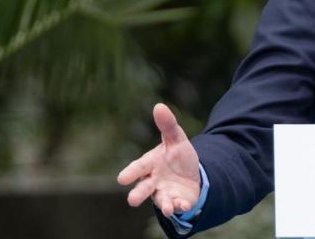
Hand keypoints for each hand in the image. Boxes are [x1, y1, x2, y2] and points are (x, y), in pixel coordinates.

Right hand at [117, 103, 200, 217]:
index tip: (122, 179)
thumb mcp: (176, 139)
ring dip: (164, 204)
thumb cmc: (177, 156)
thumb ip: (168, 125)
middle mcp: (153, 181)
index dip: (131, 172)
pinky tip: (184, 205)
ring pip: (161, 200)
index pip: (139, 167)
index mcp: (150, 164)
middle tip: (132, 200)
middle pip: (144, 188)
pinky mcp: (177, 202)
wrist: (193, 175)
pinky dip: (180, 206)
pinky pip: (178, 205)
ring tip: (167, 208)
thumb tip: (159, 106)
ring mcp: (164, 193)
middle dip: (138, 194)